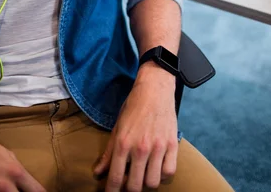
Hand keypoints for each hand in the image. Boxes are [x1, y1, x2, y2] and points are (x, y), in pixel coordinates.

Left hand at [94, 64, 177, 190]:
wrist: (154, 89)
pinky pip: (169, 172)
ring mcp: (158, 147)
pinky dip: (163, 174)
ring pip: (153, 183)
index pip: (116, 179)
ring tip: (144, 174)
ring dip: (147, 183)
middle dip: (130, 189)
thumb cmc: (134, 106)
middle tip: (129, 183)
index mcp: (124, 143)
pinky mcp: (172, 144)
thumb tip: (98, 172)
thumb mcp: (117, 127)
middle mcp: (141, 148)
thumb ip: (109, 152)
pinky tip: (158, 167)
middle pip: (135, 186)